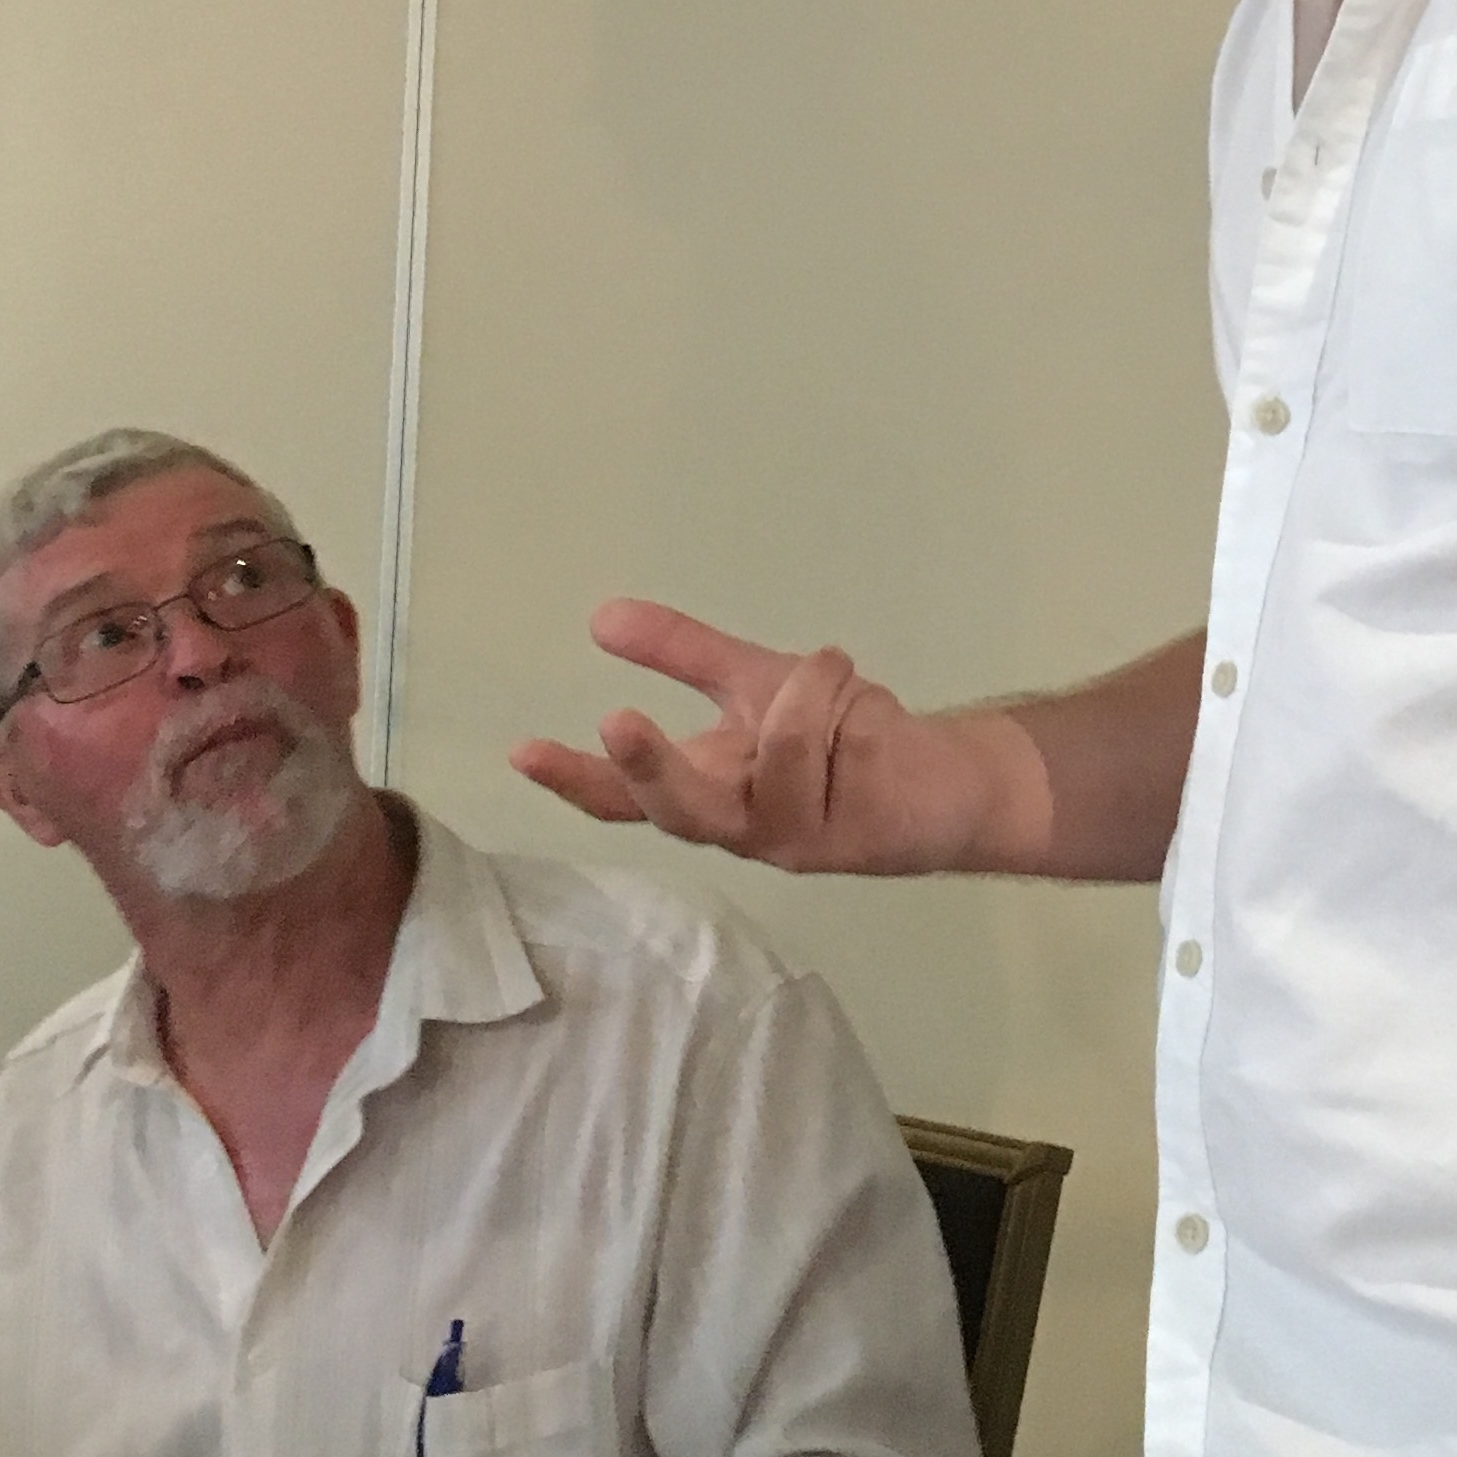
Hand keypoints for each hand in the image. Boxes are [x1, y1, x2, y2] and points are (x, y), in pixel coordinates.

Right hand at [511, 604, 1040, 875]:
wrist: (935, 779)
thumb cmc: (834, 735)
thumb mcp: (753, 683)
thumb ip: (682, 653)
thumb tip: (600, 617)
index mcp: (708, 790)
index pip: (626, 798)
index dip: (573, 778)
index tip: (520, 748)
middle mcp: (740, 827)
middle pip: (681, 811)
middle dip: (650, 764)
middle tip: (615, 716)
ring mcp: (795, 839)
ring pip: (781, 749)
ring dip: (807, 689)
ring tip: (831, 668)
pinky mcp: (855, 835)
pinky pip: (841, 743)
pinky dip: (853, 700)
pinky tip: (874, 710)